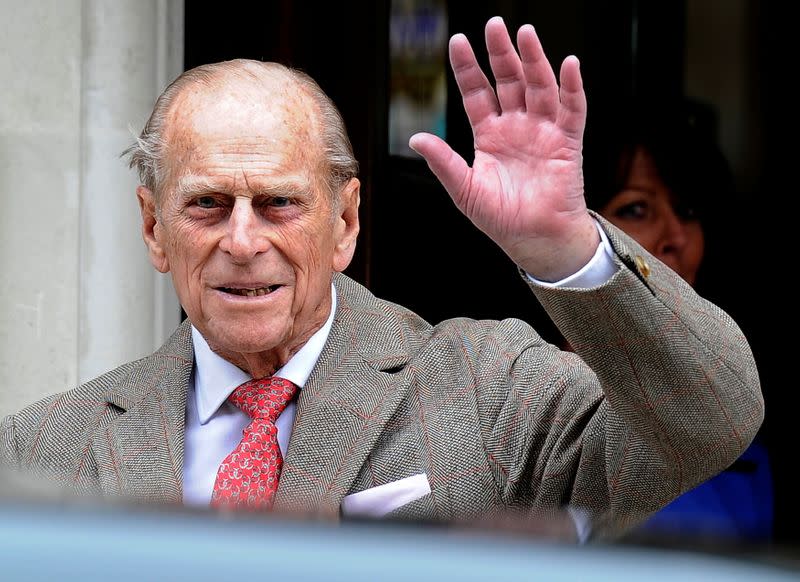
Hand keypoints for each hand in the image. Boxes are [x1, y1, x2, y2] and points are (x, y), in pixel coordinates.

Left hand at [409, 16, 598, 280]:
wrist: (534, 240)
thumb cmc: (500, 218)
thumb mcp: (464, 189)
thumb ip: (443, 162)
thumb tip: (415, 139)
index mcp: (489, 135)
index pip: (476, 92)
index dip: (467, 68)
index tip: (457, 41)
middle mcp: (516, 127)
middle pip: (508, 81)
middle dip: (501, 53)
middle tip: (494, 25)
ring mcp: (542, 131)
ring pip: (538, 87)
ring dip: (533, 60)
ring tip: (525, 34)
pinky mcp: (567, 142)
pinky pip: (572, 110)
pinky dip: (572, 87)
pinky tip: (568, 65)